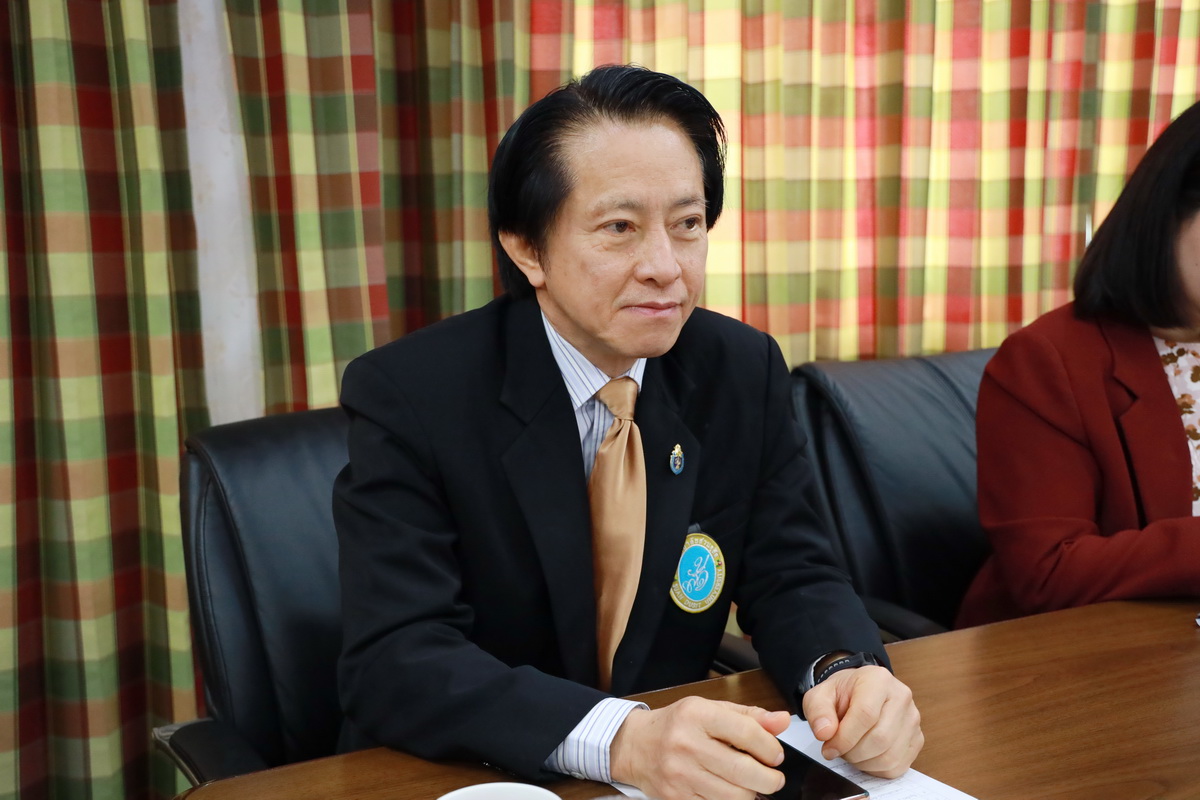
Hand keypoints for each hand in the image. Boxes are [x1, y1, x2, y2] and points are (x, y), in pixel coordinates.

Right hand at [610, 697, 791, 799]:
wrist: (634, 746)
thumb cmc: (675, 725)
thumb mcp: (709, 709)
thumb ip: (748, 716)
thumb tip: (782, 720)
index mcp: (697, 715)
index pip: (747, 733)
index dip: (770, 748)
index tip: (776, 755)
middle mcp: (686, 744)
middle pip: (744, 770)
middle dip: (769, 779)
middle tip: (773, 777)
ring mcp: (680, 774)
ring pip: (734, 796)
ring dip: (750, 793)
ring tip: (748, 784)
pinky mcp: (676, 798)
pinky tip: (728, 791)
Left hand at [801, 665, 922, 777]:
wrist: (859, 693)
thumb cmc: (842, 694)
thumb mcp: (820, 695)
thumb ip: (818, 711)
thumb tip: (825, 733)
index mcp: (878, 679)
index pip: (866, 714)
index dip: (844, 737)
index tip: (828, 747)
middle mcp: (901, 697)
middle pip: (880, 738)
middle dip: (852, 752)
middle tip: (838, 749)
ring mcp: (912, 719)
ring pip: (889, 756)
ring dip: (863, 762)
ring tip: (850, 750)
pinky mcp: (917, 739)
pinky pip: (897, 765)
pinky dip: (876, 768)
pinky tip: (864, 755)